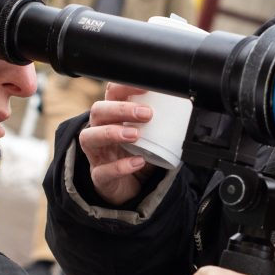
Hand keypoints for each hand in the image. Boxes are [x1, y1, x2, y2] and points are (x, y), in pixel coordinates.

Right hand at [79, 83, 156, 204]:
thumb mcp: (148, 135)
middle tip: (146, 113)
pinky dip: (120, 167)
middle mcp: (99, 131)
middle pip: (98, 111)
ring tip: (135, 135)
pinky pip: (102, 171)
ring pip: (89, 137)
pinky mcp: (99, 176)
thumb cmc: (136, 153)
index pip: (110, 94)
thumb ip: (159, 123)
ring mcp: (96, 154)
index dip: (123, 87)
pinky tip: (138, 162)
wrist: (128, 187)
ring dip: (112, 133)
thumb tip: (185, 111)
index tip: (145, 87)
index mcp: (111, 116)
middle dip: (120, 109)